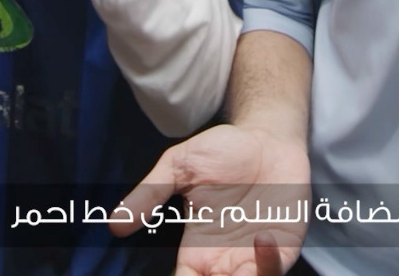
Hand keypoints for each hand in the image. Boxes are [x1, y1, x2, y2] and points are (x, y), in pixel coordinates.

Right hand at [111, 123, 310, 275]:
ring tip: (233, 269)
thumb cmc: (223, 151)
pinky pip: (274, 269)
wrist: (267, 137)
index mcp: (197, 252)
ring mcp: (255, 257)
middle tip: (211, 274)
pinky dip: (267, 264)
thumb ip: (149, 195)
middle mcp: (225, 262)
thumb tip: (114, 223)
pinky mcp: (284, 247)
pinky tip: (261, 239)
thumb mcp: (178, 167)